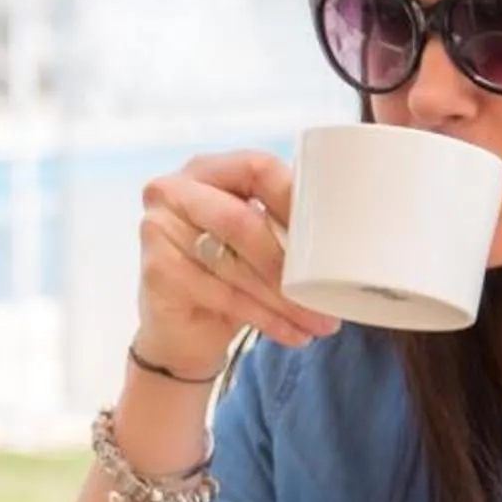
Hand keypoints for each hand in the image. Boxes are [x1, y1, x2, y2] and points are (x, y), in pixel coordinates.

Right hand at [133, 150, 341, 377]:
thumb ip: (281, 222)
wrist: (182, 331)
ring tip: (318, 322)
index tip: (329, 235)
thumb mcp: (256, 242)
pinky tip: (292, 333)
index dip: (295, 198)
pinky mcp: (157, 271)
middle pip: (241, 219)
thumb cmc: (227, 275)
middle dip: (288, 263)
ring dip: (283, 299)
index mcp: (206, 170)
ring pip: (234, 265)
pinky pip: (222, 295)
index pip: (256, 167)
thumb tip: (345, 230)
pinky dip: (264, 318)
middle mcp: (174, 191)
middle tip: (326, 294)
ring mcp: (159, 229)